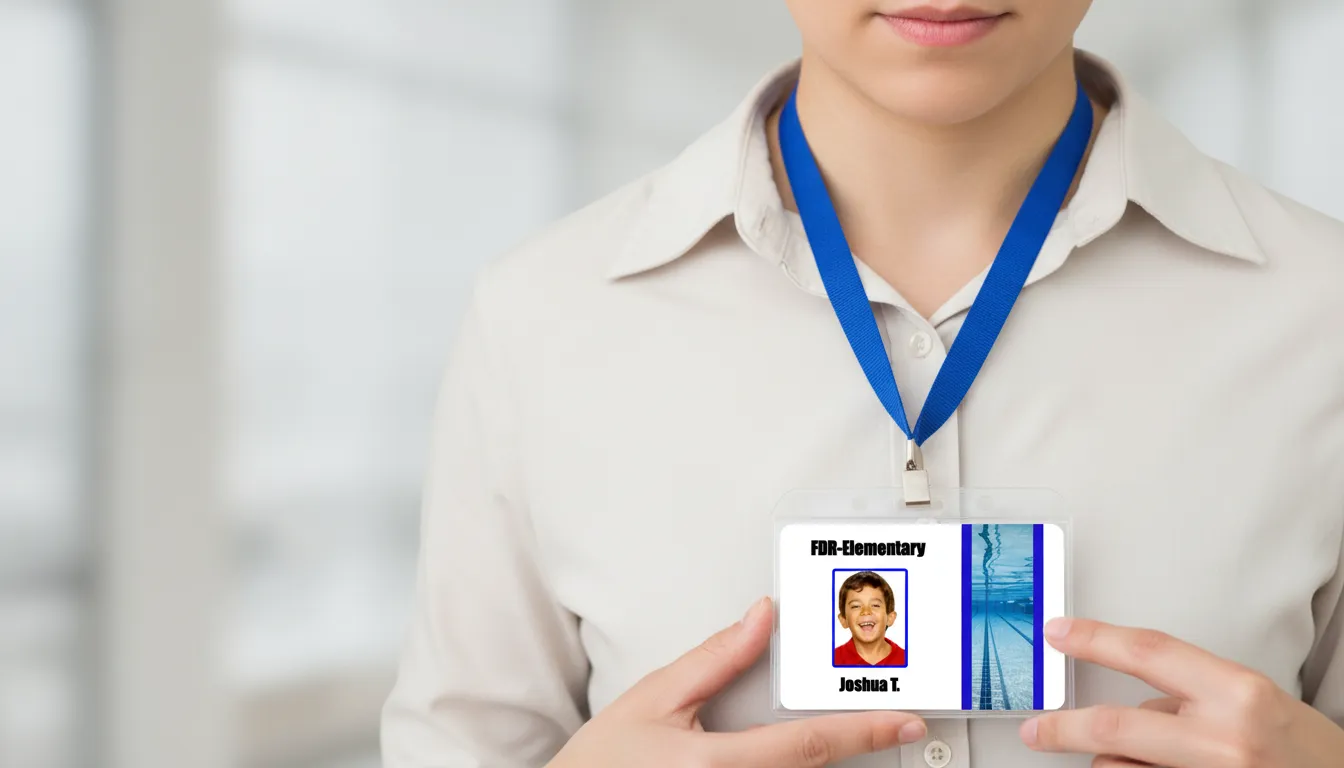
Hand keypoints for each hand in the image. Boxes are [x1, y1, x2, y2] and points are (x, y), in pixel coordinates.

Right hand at [548, 597, 927, 766]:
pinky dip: (787, 767)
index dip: (864, 732)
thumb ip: (715, 659)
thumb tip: (761, 619)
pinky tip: (795, 753)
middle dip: (853, 746)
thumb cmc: (600, 763)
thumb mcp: (654, 698)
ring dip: (816, 759)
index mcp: (713, 766)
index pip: (807, 745)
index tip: (907, 722)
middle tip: (892, 724)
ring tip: (844, 733)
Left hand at [1020, 618, 1343, 766]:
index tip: (1059, 633)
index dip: (1095, 639)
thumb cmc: (1306, 752)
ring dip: (1115, 761)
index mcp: (1239, 694)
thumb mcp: (1256, 701)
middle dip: (1063, 727)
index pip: (1149, 652)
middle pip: (1115, 725)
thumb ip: (1192, 695)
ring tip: (1149, 758)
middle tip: (1035, 730)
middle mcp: (1225, 739)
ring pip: (1121, 766)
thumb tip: (1133, 704)